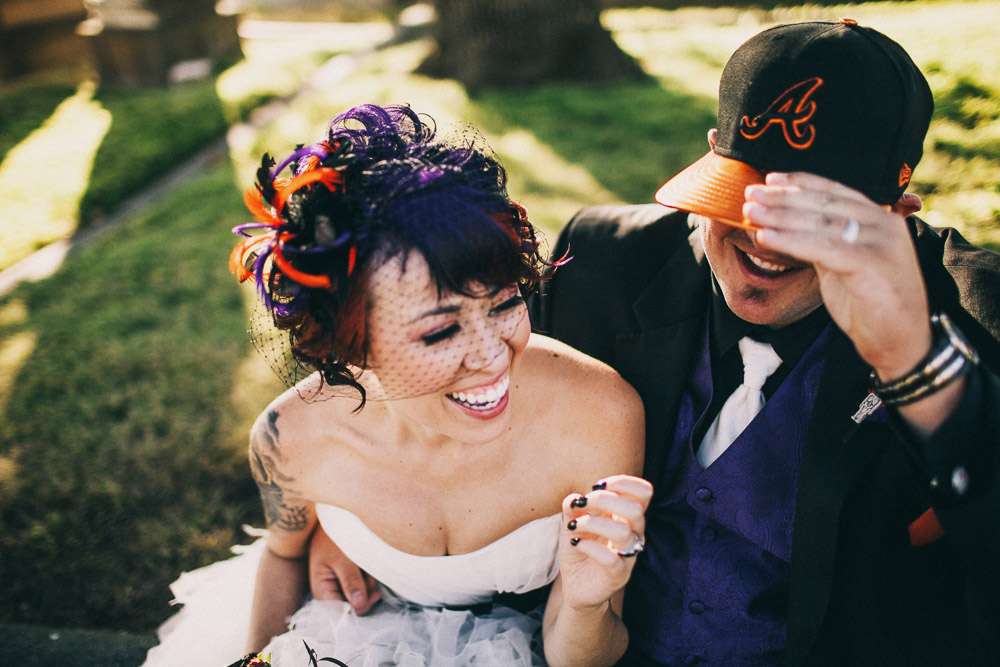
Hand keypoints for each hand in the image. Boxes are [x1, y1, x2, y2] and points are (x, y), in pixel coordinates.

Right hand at [308, 526, 380, 613]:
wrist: (336, 517)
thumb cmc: (333, 536)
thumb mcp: (343, 559)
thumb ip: (351, 583)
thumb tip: (359, 607)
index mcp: (322, 591)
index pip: (340, 614)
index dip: (357, 609)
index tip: (371, 595)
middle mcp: (331, 592)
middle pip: (355, 606)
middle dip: (365, 590)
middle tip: (367, 571)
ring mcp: (343, 586)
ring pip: (364, 595)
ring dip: (369, 580)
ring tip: (364, 561)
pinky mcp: (353, 579)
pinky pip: (367, 585)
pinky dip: (370, 575)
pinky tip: (367, 563)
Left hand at [558, 475, 652, 611]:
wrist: (576, 586)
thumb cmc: (580, 548)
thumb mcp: (572, 523)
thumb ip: (573, 508)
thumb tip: (574, 498)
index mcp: (627, 516)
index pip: (644, 493)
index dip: (624, 482)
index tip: (598, 485)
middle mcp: (633, 534)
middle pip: (635, 509)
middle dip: (604, 500)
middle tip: (582, 504)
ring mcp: (628, 556)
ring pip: (623, 532)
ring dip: (592, 523)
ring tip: (574, 527)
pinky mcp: (618, 575)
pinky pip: (611, 558)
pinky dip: (589, 546)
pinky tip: (576, 544)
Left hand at [745, 172, 931, 379]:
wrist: (900, 342)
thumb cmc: (871, 303)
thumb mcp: (844, 262)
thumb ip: (825, 240)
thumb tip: (789, 222)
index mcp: (880, 217)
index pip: (835, 191)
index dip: (800, 182)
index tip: (769, 179)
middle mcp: (884, 223)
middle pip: (824, 204)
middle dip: (783, 197)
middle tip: (750, 193)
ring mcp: (881, 242)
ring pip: (821, 223)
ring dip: (780, 216)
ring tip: (750, 212)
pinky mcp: (872, 263)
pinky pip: (822, 247)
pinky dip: (790, 240)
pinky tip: (764, 237)